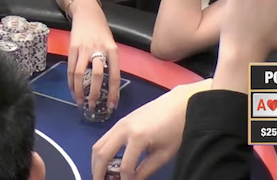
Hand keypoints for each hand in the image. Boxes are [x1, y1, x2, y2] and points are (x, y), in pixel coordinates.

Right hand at [68, 5, 120, 109]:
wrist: (87, 14)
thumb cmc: (101, 30)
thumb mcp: (111, 44)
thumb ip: (110, 61)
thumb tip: (109, 85)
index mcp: (112, 50)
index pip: (114, 75)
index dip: (114, 92)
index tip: (112, 105)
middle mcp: (99, 50)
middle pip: (97, 75)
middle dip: (95, 93)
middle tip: (93, 106)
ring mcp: (84, 49)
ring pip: (81, 74)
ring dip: (80, 90)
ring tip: (80, 101)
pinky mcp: (72, 48)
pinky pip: (71, 68)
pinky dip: (71, 81)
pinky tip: (72, 89)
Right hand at [91, 80, 207, 179]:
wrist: (180, 104)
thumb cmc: (176, 129)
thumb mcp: (164, 153)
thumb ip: (146, 169)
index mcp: (137, 137)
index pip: (125, 166)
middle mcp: (123, 129)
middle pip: (102, 154)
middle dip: (99, 171)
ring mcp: (120, 123)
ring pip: (99, 145)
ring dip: (96, 162)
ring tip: (101, 175)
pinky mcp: (120, 121)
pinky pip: (104, 138)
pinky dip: (102, 152)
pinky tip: (108, 162)